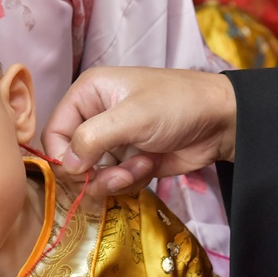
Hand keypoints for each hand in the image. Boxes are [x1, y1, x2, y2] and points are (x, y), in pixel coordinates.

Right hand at [44, 67, 237, 195]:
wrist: (222, 122)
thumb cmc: (178, 105)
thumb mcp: (133, 117)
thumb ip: (92, 139)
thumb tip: (66, 166)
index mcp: (88, 94)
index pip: (55, 131)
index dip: (62, 156)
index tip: (81, 171)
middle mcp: (95, 116)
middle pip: (71, 159)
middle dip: (95, 172)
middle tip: (119, 173)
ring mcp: (113, 141)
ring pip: (92, 175)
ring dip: (115, 179)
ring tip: (141, 166)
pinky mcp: (129, 161)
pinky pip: (113, 182)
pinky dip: (130, 181)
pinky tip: (150, 165)